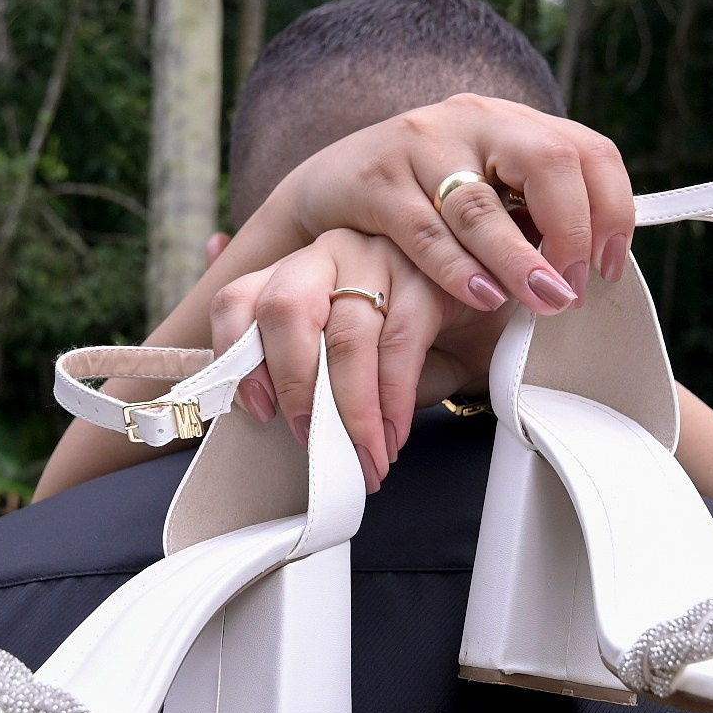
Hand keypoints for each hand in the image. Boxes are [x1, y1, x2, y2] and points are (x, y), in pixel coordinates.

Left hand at [210, 229, 503, 492]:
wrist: (476, 328)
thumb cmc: (393, 351)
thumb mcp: (335, 364)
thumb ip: (295, 379)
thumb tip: (260, 419)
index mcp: (286, 272)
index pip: (237, 301)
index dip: (236, 358)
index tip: (259, 412)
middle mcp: (324, 254)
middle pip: (286, 310)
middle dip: (295, 386)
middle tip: (310, 440)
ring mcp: (376, 256)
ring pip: (347, 336)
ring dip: (352, 412)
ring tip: (362, 458)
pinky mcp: (425, 273)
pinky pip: (399, 345)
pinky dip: (392, 402)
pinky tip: (392, 436)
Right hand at [247, 93, 637, 316]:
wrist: (330, 184)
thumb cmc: (425, 201)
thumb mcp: (488, 190)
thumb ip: (535, 213)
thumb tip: (596, 266)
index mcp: (513, 122)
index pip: (586, 149)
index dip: (612, 209)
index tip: (609, 267)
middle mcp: (473, 121)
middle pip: (548, 160)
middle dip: (573, 230)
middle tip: (574, 289)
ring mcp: (421, 144)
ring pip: (483, 205)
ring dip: (520, 261)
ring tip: (546, 302)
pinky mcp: (376, 180)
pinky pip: (424, 231)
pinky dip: (459, 269)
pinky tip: (484, 296)